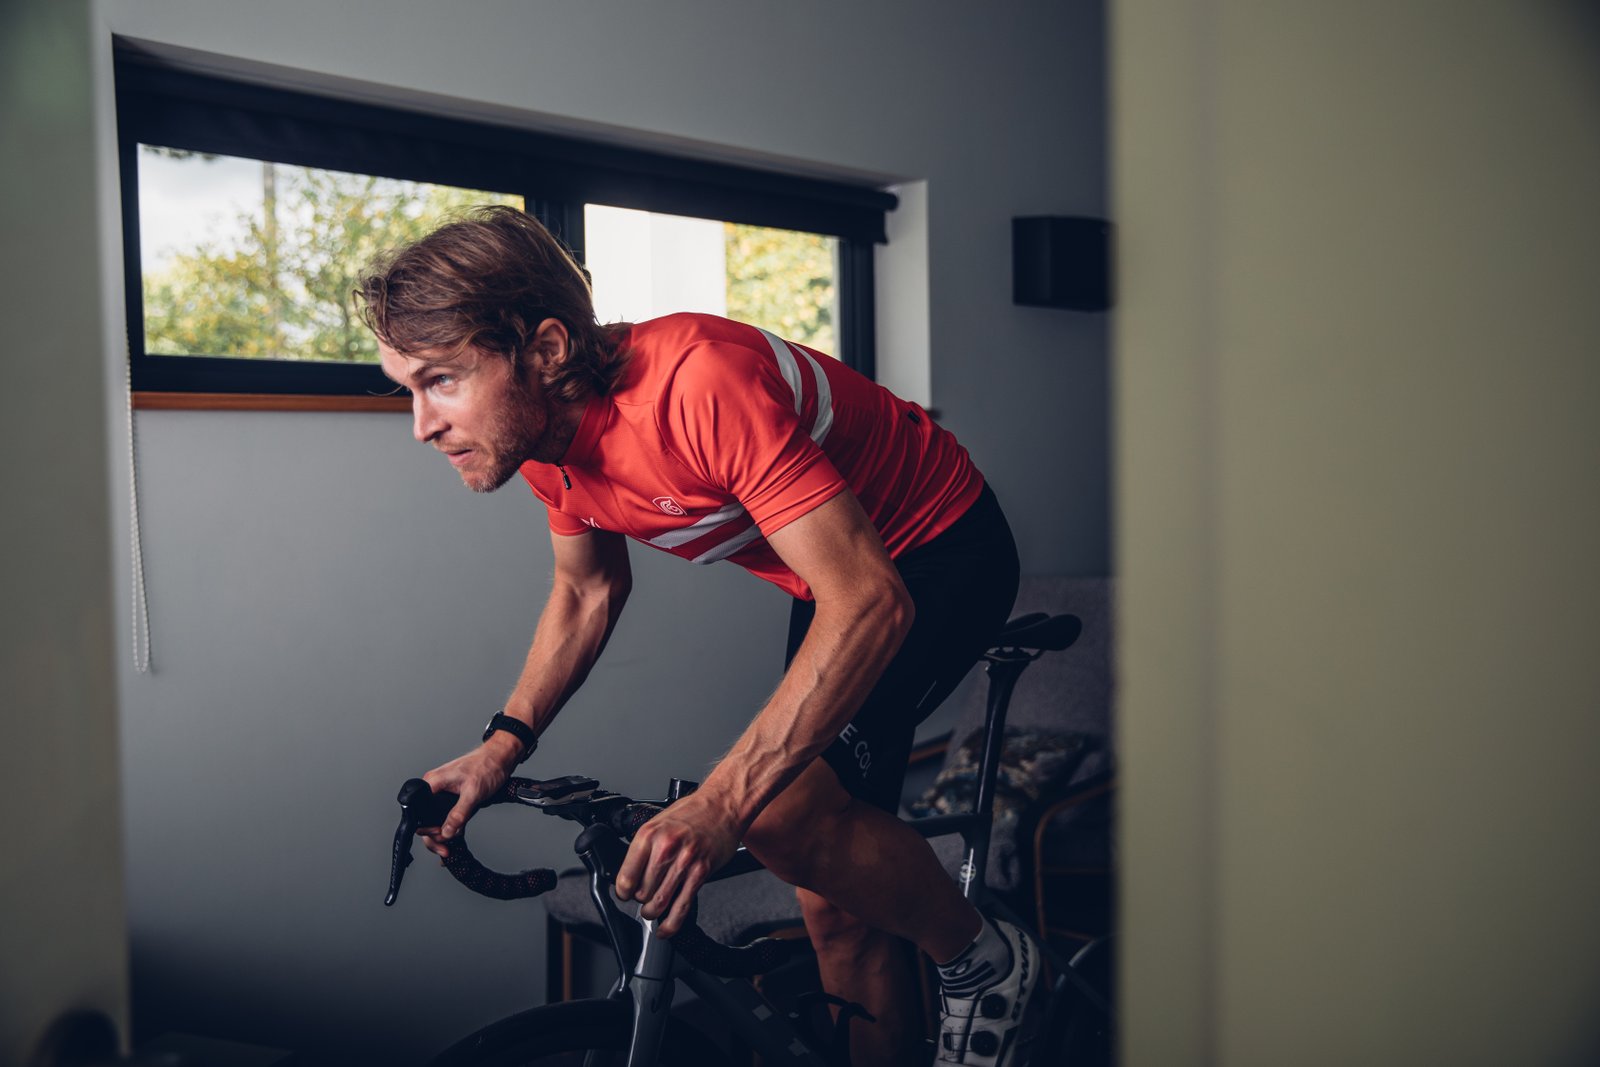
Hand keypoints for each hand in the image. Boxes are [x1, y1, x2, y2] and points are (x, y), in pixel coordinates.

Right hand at [417, 737, 518, 857]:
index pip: (420, 813)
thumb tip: (446, 832)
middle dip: (435, 837)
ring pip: (435, 819)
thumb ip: (458, 814)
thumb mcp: (473, 793)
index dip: (428, 830)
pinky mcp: (452, 796)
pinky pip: (445, 814)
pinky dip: (450, 826)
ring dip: (443, 833)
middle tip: (447, 847)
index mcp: (433, 783)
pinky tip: (456, 834)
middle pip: (425, 819)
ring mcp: (442, 792)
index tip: (441, 838)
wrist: (501, 757)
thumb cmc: (487, 766)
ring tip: (451, 844)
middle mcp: (435, 787)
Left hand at [614, 790, 741, 937]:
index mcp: (649, 834)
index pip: (626, 877)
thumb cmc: (693, 812)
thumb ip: (645, 846)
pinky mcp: (701, 873)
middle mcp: (665, 848)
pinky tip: (666, 928)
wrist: (723, 805)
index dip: (623, 892)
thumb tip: (630, 872)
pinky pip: (682, 906)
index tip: (625, 894)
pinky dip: (671, 923)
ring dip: (653, 912)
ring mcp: (684, 862)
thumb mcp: (659, 822)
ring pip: (659, 903)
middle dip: (641, 900)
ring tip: (652, 911)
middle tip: (645, 897)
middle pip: (642, 893)